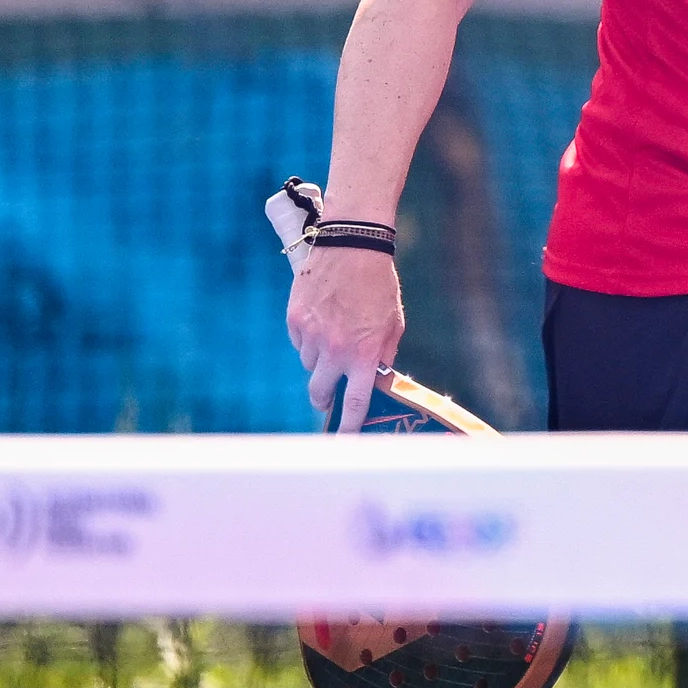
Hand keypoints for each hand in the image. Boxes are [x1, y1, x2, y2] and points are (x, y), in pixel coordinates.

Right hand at [285, 247, 404, 430]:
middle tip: (328, 398)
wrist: (352, 247)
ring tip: (335, 336)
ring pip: (309, 365)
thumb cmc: (379, 287)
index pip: (353, 404)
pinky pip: (299, 342)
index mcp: (364, 355)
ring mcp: (311, 336)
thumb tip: (373, 383)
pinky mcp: (294, 320)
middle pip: (319, 392)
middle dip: (324, 399)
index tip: (344, 440)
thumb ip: (382, 357)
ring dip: (320, 361)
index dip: (348, 427)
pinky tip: (322, 319)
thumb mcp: (393, 325)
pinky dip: (308, 339)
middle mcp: (335, 350)